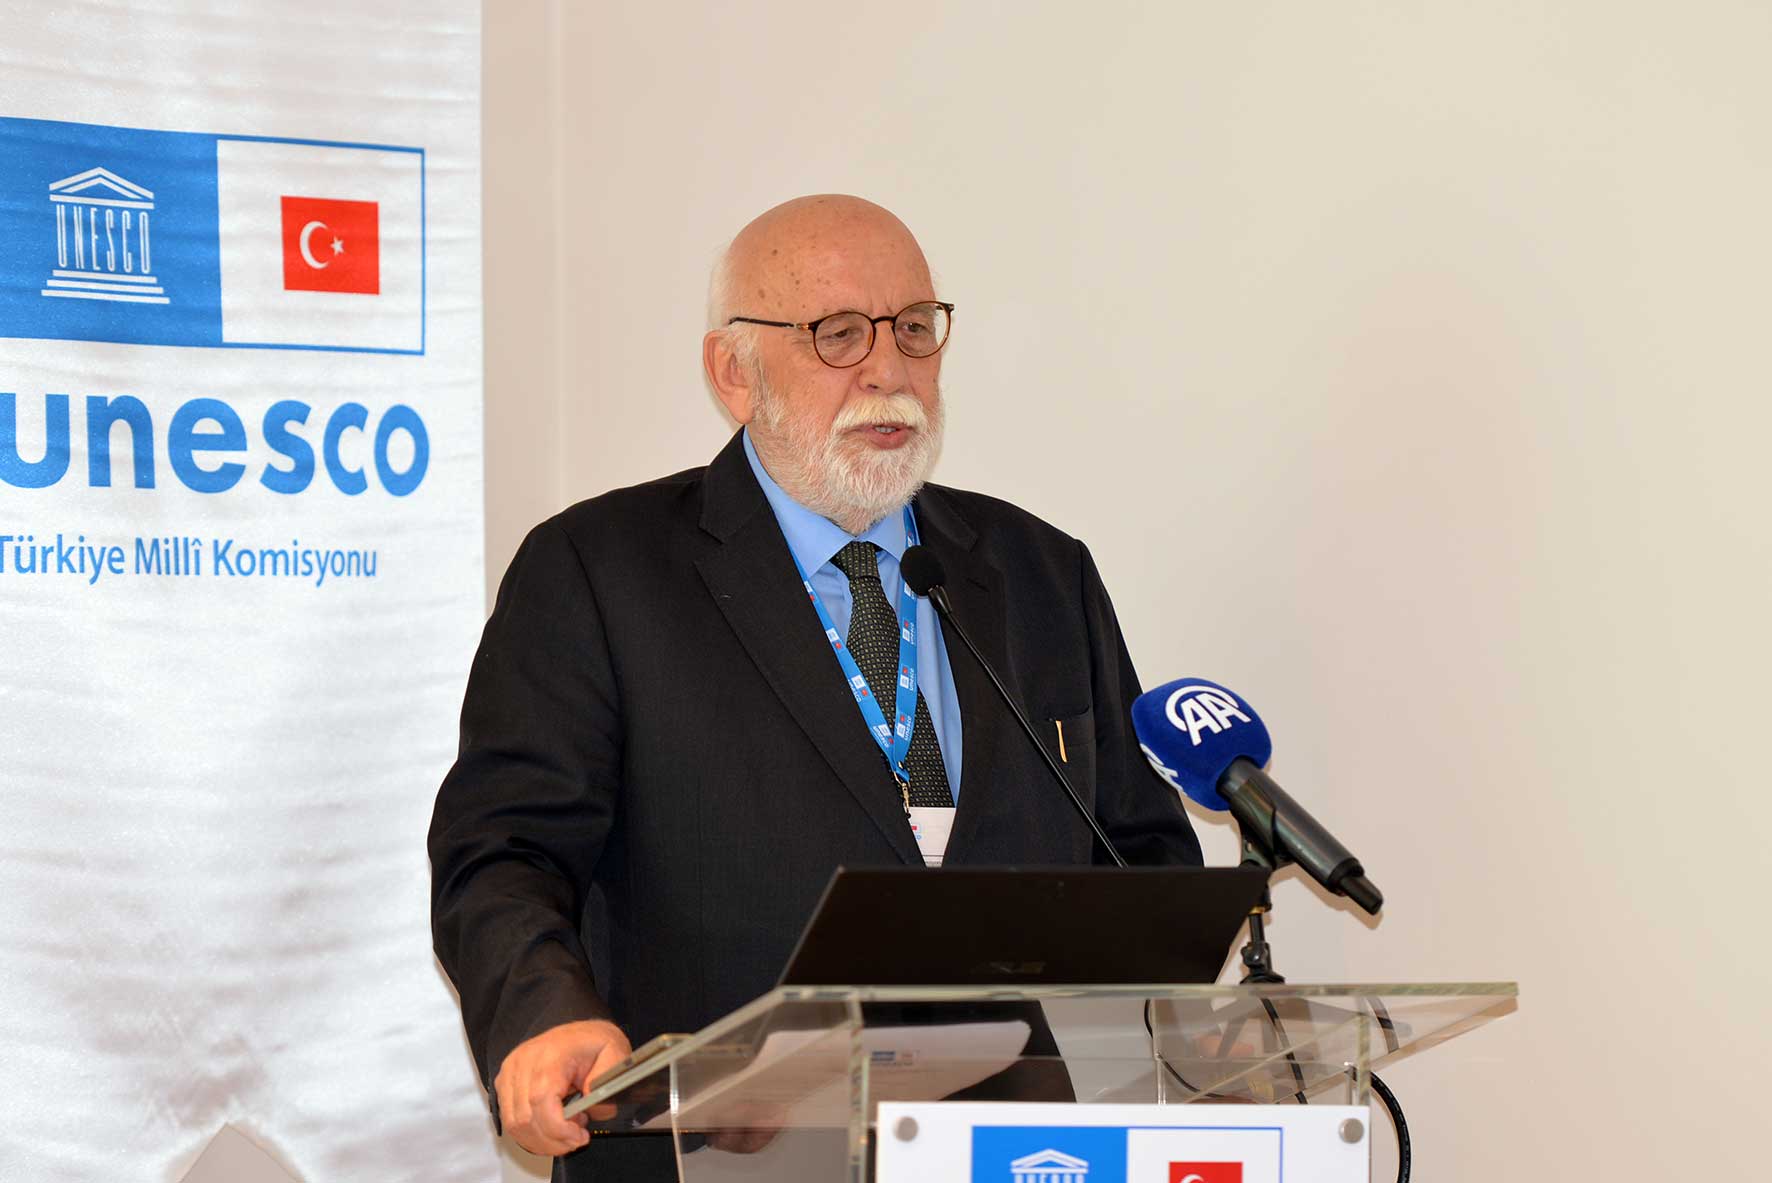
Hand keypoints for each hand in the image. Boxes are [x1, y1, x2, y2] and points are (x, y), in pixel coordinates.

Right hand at [495, 1018, 631, 1156]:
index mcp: (549, 1054)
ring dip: (542, 1140)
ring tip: (566, 1130)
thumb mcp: (614, 1054)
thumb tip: (595, 1109)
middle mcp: (523, 1062)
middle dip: (553, 1140)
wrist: (577, 1034)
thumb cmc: (591, 1042)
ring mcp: (510, 1073)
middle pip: (525, 1118)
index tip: (579, 1137)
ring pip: (514, 1124)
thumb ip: (607, 1084)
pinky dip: (531, 1134)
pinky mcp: (505, 1083)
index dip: (558, 1129)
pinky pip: (510, 1121)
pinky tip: (550, 1129)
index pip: (541, 1100)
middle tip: (576, 1137)